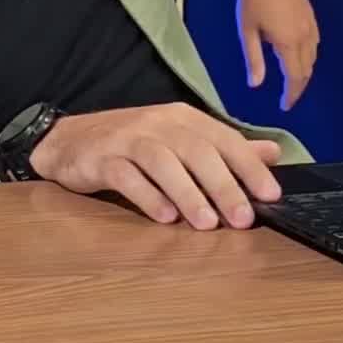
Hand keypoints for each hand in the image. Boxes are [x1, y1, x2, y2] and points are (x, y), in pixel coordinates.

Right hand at [30, 102, 281, 229]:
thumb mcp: (180, 138)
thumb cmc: (132, 143)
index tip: (271, 195)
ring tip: (207, 224)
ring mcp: (128, 139)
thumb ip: (224, 147)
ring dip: (188, 193)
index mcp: (183, 118)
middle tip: (243, 218)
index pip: (223, 139)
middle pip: (196, 150)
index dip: (249, 166)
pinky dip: (147, 196)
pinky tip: (164, 218)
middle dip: (223, 185)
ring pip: (163, 162)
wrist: (69, 140)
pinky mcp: (102, 158)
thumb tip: (272, 152)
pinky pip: (127, 175)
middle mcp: (159, 123)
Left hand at [237, 0, 318, 109]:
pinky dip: (309, 55)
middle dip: (298, 86)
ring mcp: (310, 24)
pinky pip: (315, 42)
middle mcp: (304, 36)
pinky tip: (299, 54)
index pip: (295, 78)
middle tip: (288, 97)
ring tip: (292, 79)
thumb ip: (253, 59)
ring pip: (313, 56)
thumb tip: (256, 85)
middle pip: (307, 70)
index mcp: (288, 43)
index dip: (291, 95)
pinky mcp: (310, 14)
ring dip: (304, 71)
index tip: (284, 107)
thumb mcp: (247, 30)